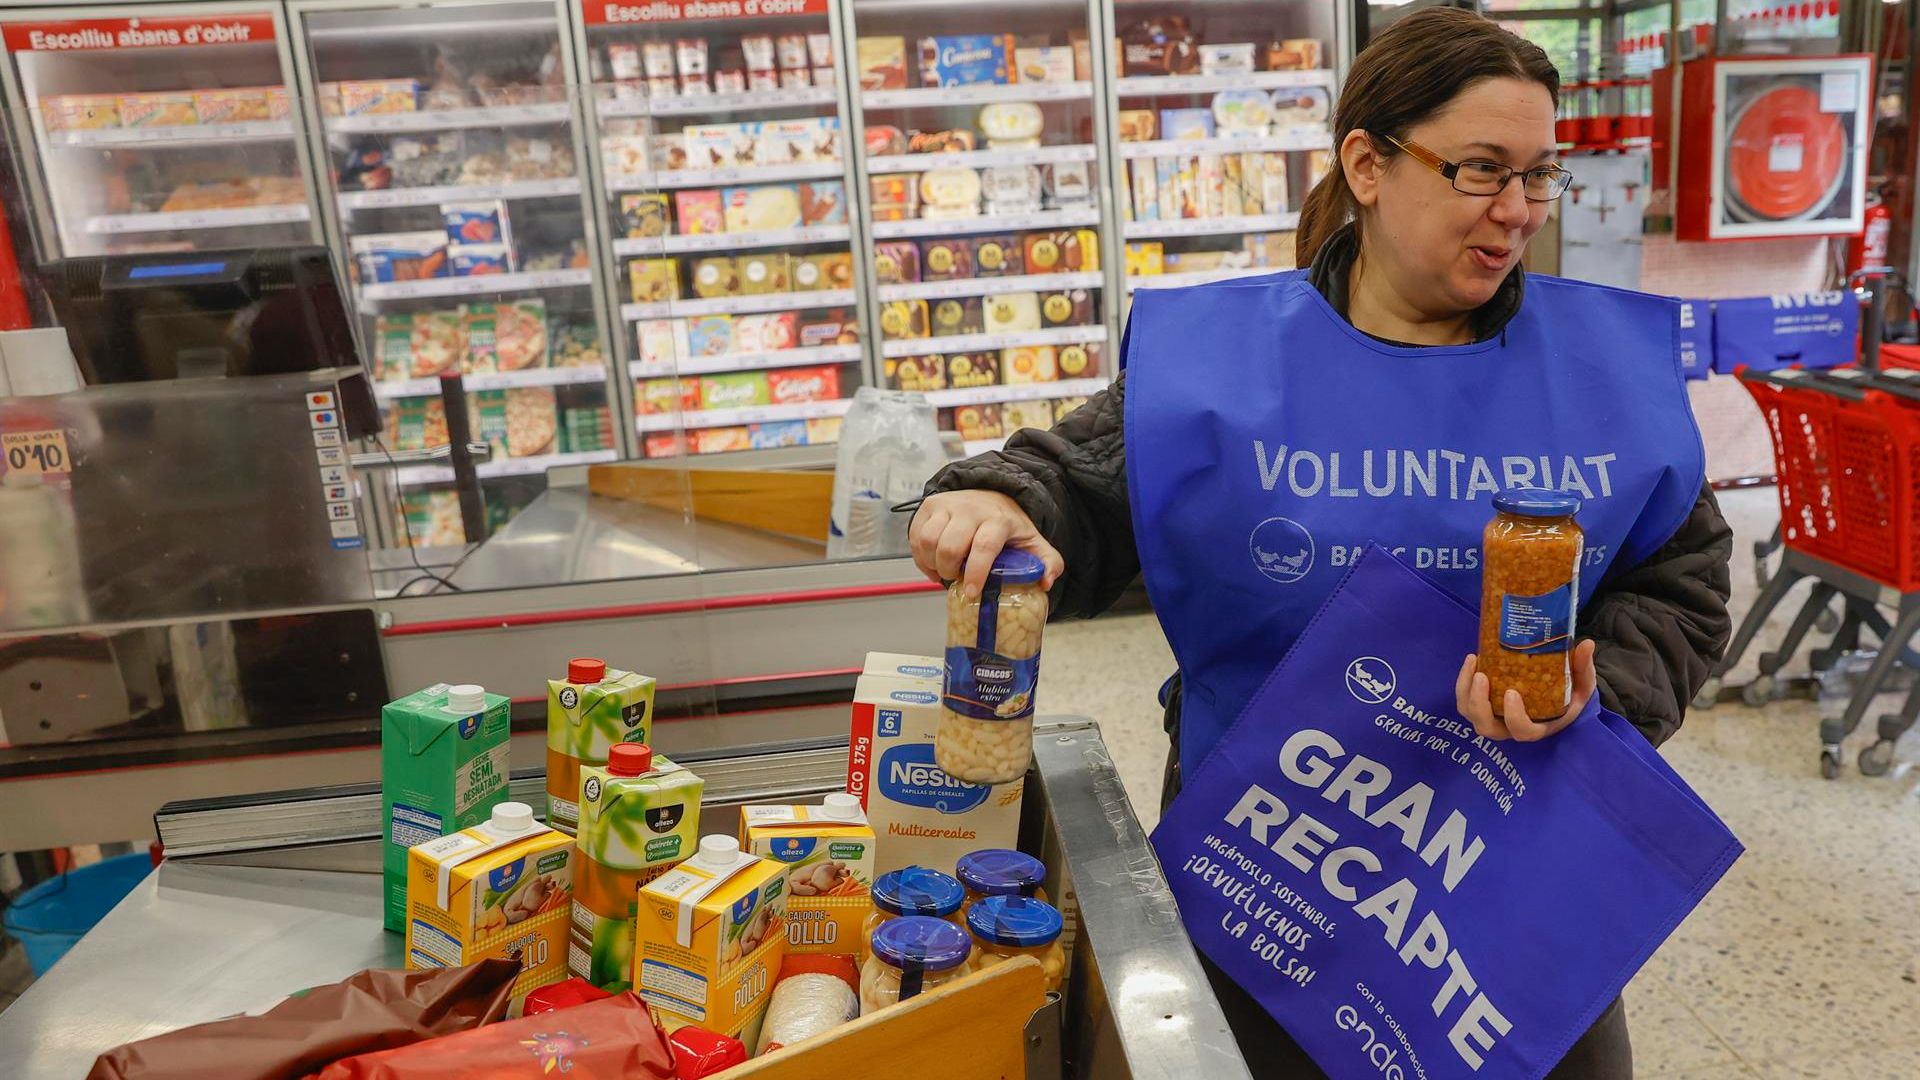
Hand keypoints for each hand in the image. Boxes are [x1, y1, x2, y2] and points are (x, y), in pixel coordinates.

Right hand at [909, 490, 1063, 597]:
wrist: (991, 494)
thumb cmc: (1009, 526)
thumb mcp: (1034, 543)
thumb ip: (1048, 563)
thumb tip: (1046, 582)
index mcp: (998, 519)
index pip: (984, 546)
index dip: (976, 573)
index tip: (972, 592)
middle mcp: (970, 508)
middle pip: (950, 545)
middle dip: (949, 570)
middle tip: (956, 580)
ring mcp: (947, 505)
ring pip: (928, 540)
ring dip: (932, 563)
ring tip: (944, 570)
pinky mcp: (929, 506)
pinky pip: (915, 536)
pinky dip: (920, 555)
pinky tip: (933, 562)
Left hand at [1454, 640, 1597, 741]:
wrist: (1555, 692)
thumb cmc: (1569, 692)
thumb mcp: (1581, 683)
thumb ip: (1583, 667)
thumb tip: (1587, 644)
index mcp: (1537, 726)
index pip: (1522, 731)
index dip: (1513, 717)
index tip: (1511, 693)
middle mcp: (1510, 727)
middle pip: (1486, 728)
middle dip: (1479, 704)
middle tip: (1482, 676)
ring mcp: (1493, 717)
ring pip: (1470, 713)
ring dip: (1466, 691)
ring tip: (1473, 664)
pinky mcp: (1482, 704)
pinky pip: (1465, 700)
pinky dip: (1463, 682)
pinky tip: (1472, 659)